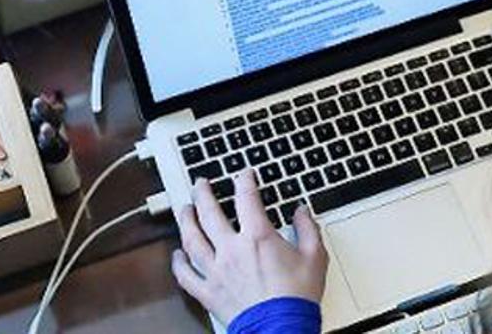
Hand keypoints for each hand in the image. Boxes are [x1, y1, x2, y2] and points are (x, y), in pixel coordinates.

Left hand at [172, 169, 328, 324]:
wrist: (282, 329)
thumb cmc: (296, 298)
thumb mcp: (315, 257)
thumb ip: (308, 229)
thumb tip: (303, 211)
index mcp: (258, 237)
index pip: (246, 197)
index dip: (244, 180)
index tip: (244, 174)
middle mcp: (232, 250)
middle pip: (209, 213)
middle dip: (203, 194)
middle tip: (200, 184)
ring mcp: (217, 271)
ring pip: (192, 239)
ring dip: (186, 220)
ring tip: (184, 209)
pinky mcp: (209, 292)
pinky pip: (186, 275)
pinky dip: (178, 263)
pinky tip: (176, 254)